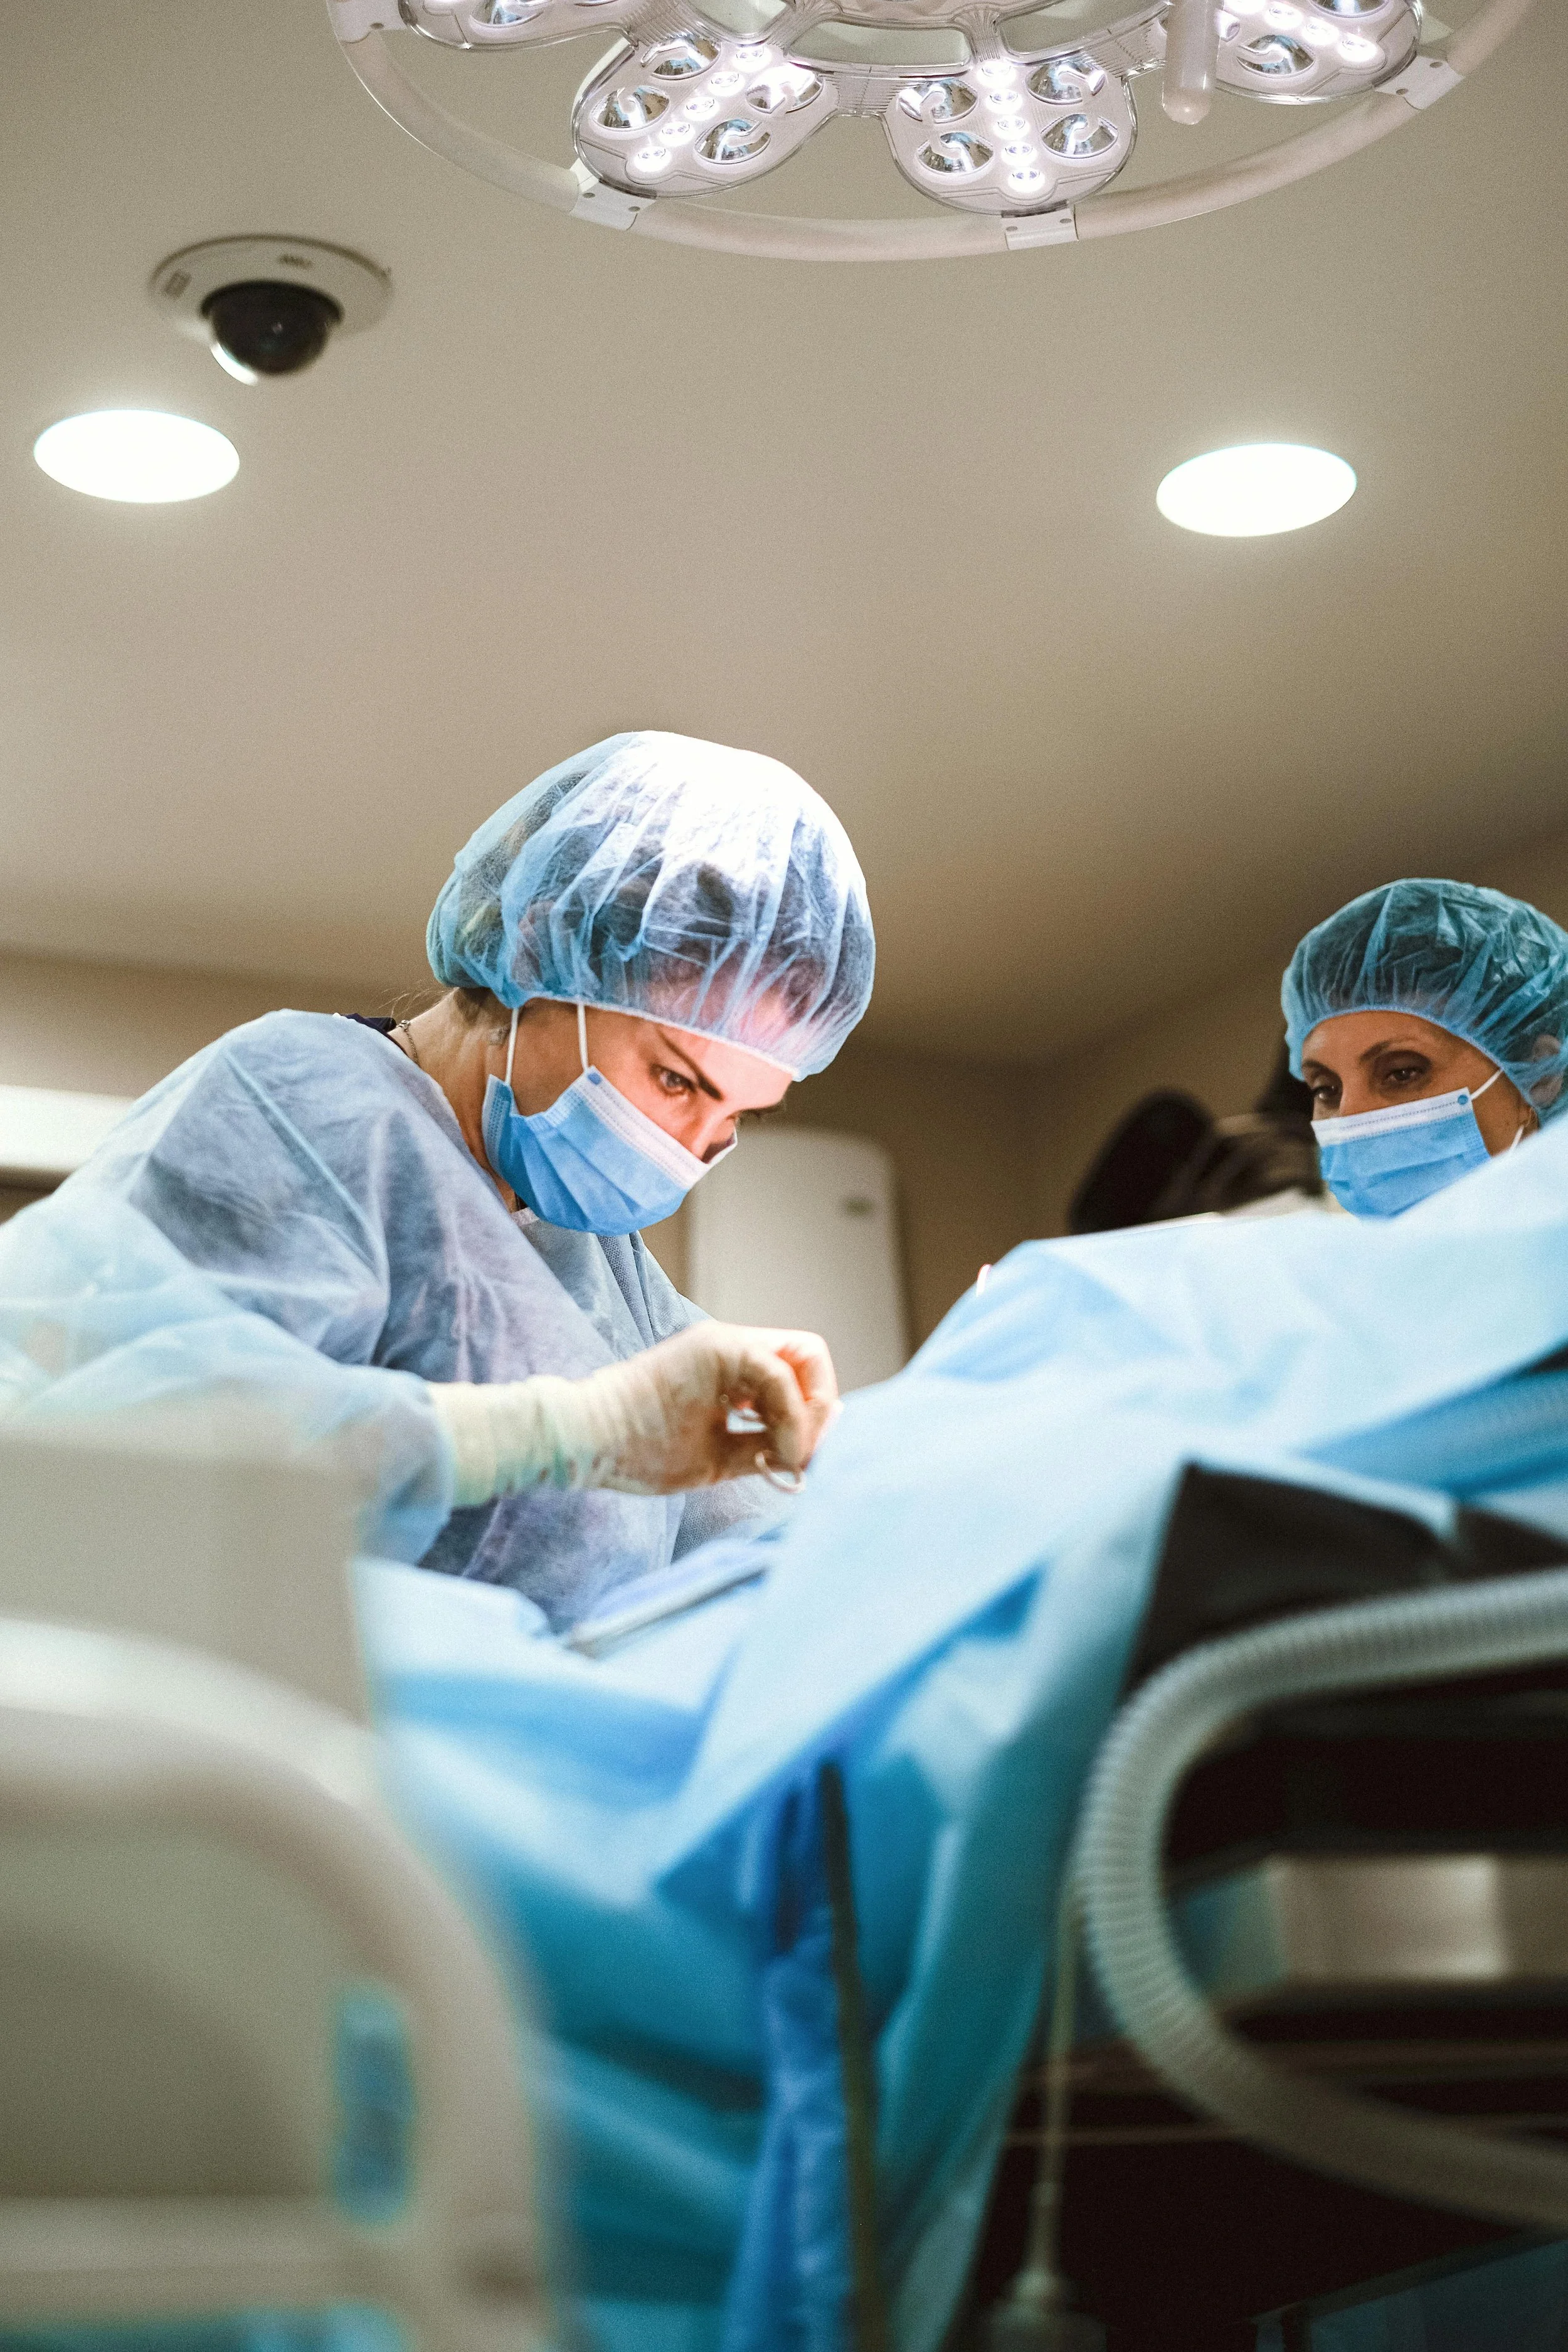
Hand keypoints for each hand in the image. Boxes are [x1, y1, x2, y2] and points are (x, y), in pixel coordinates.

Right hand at [430, 1323, 839, 1502]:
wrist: (586, 1440)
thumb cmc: (639, 1452)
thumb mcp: (718, 1455)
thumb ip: (764, 1445)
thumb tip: (817, 1446)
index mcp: (732, 1368)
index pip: (800, 1371)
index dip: (815, 1412)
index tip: (801, 1456)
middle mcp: (733, 1345)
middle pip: (810, 1356)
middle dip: (820, 1408)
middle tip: (801, 1454)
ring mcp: (723, 1342)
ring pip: (801, 1358)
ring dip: (807, 1414)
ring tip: (784, 1457)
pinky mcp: (713, 1347)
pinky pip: (777, 1371)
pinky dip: (789, 1414)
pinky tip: (772, 1452)